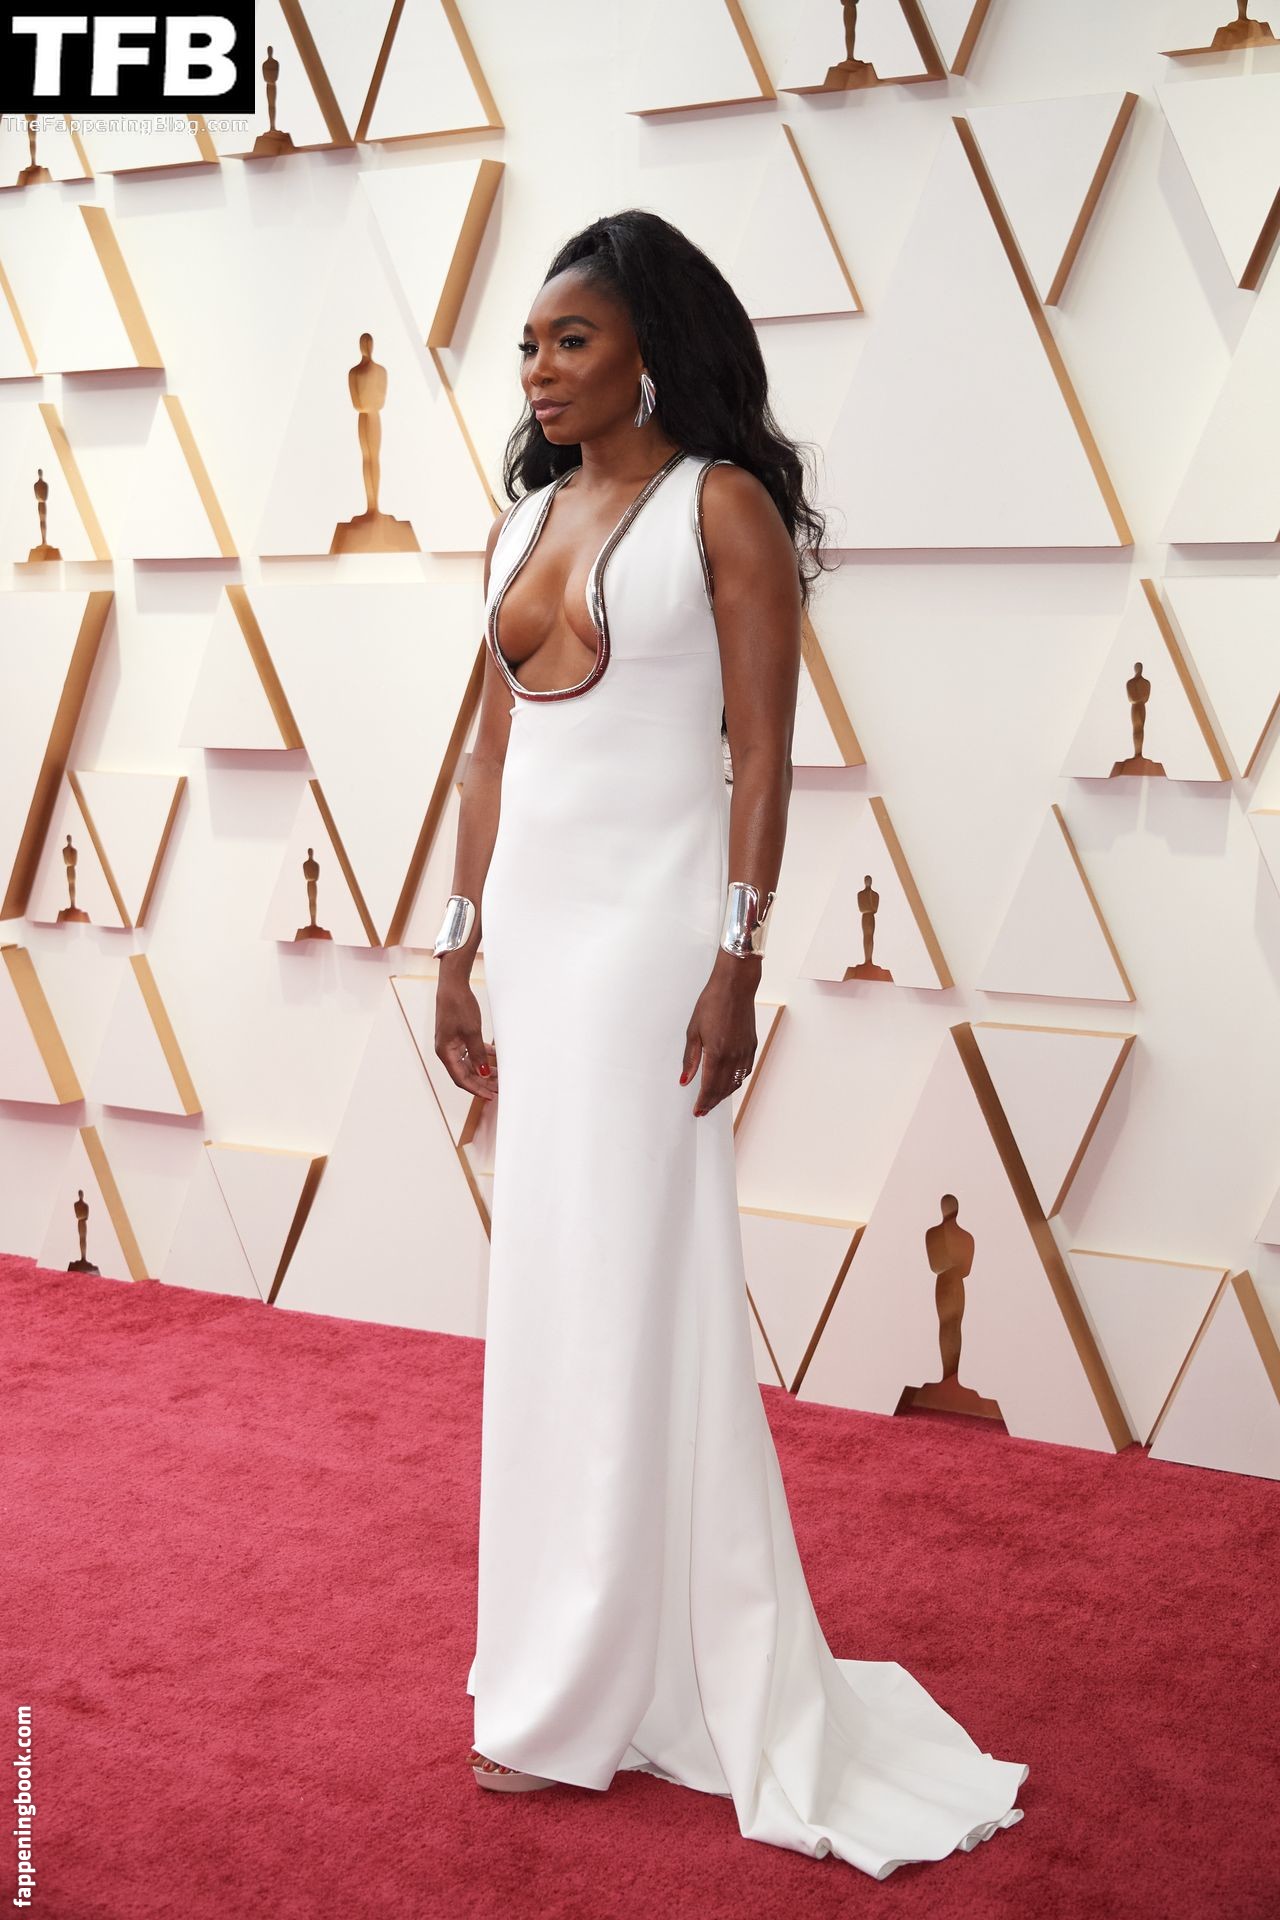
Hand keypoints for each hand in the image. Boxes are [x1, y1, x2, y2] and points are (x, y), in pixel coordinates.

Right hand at [434, 977, 497, 1100]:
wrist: (453, 986)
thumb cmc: (458, 1006)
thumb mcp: (472, 1032)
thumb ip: (478, 1054)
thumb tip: (483, 1073)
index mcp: (445, 1052)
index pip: (461, 1079)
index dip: (476, 1089)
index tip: (490, 1096)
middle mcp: (446, 1050)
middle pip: (464, 1073)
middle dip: (481, 1082)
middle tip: (498, 1088)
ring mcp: (451, 1043)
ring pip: (468, 1063)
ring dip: (483, 1069)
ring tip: (499, 1075)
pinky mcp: (457, 1036)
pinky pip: (470, 1052)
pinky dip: (481, 1056)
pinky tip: (494, 1057)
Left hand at [679, 955, 758, 1116]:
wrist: (735, 986)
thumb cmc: (712, 1003)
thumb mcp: (693, 1031)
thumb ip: (690, 1059)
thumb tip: (684, 1080)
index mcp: (717, 1053)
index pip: (709, 1087)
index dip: (703, 1101)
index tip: (697, 1110)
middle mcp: (734, 1056)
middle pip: (723, 1089)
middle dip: (712, 1102)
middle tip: (703, 1110)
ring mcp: (745, 1052)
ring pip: (736, 1083)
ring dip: (724, 1094)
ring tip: (714, 1100)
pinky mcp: (752, 1046)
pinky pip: (745, 1071)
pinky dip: (736, 1082)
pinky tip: (730, 1083)